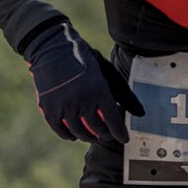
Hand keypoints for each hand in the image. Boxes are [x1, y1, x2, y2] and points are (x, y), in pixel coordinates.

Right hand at [23, 22, 142, 141]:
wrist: (52, 48)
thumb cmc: (83, 59)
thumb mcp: (106, 71)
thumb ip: (123, 93)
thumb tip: (139, 113)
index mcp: (98, 90)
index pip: (113, 121)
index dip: (120, 133)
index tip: (124, 139)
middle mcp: (81, 100)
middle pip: (97, 130)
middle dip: (106, 135)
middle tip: (108, 134)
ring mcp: (63, 106)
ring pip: (79, 133)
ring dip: (88, 137)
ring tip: (92, 136)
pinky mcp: (48, 108)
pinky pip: (60, 130)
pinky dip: (69, 135)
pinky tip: (74, 135)